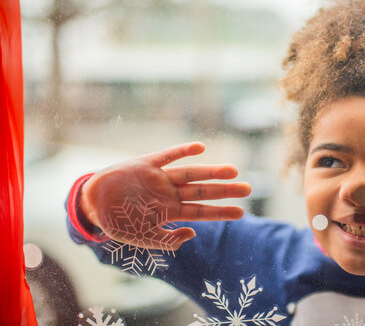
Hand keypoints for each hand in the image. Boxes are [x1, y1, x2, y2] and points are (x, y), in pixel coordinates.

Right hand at [80, 142, 250, 249]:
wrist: (92, 204)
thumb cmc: (119, 222)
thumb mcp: (143, 238)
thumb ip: (167, 240)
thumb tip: (193, 233)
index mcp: (170, 211)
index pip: (201, 211)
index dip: (221, 211)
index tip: (242, 212)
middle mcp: (169, 193)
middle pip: (202, 191)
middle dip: (225, 190)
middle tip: (248, 188)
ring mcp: (159, 178)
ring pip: (191, 173)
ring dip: (211, 171)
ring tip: (233, 170)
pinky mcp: (145, 164)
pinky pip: (167, 156)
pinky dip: (182, 151)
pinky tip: (200, 148)